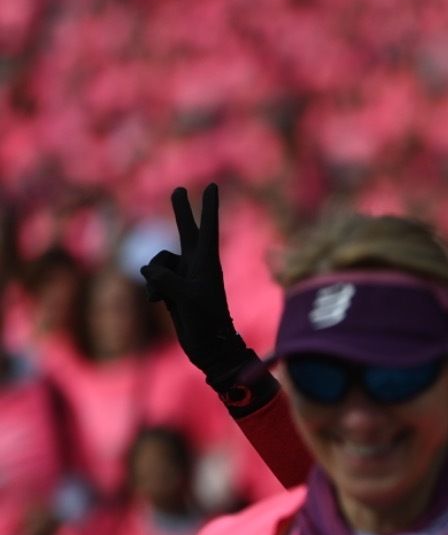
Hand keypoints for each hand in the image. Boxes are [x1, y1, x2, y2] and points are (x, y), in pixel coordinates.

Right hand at [139, 184, 249, 383]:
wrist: (209, 348)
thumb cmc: (206, 322)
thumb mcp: (186, 298)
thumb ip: (166, 279)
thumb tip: (148, 272)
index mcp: (208, 263)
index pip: (208, 228)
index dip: (208, 207)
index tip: (212, 186)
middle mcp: (197, 265)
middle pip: (186, 231)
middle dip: (181, 212)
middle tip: (177, 189)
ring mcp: (184, 276)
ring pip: (158, 262)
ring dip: (155, 277)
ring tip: (163, 296)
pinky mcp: (172, 288)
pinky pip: (152, 279)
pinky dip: (152, 288)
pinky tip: (159, 302)